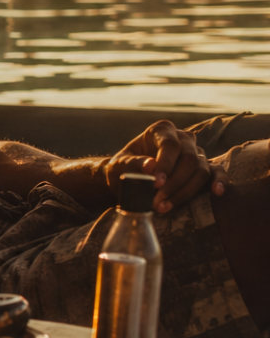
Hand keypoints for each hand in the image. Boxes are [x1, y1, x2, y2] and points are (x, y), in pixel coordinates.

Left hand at [103, 121, 226, 212]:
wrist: (129, 178)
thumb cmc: (124, 168)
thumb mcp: (118, 165)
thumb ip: (131, 164)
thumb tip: (151, 166)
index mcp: (161, 130)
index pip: (170, 144)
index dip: (165, 164)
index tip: (155, 183)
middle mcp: (183, 138)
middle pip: (188, 159)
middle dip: (173, 184)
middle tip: (156, 202)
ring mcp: (196, 152)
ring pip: (201, 170)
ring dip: (184, 192)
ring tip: (164, 207)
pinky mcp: (205, 167)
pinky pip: (217, 172)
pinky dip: (219, 181)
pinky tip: (216, 192)